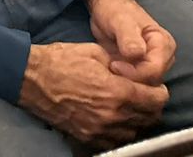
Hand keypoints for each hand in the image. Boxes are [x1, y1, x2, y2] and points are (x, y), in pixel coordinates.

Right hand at [18, 42, 168, 146]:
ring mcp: (100, 129)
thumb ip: (121, 64)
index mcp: (117, 91)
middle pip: (149, 118)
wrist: (32, 78)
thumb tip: (137, 71)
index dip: (159, 91)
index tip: (155, 86)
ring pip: (135, 131)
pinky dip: (121, 130)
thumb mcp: (96, 52)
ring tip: (129, 105)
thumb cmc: (61, 61)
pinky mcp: (88, 137)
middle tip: (144, 94)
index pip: (156, 100)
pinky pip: (116, 140)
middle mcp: (112, 115)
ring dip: (137, 119)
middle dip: (151, 105)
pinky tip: (114, 117)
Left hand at [85, 0, 175, 83]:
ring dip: (126, 83)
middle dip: (130, 80)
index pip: (155, 70)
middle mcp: (163, 57)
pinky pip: (136, 85)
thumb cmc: (116, 10)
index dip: (135, 73)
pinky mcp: (140, 71)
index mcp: (164, 44)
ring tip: (108, 72)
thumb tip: (137, 54)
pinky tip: (110, 76)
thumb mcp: (120, 20)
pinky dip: (123, 83)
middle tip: (109, 70)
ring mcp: (152, 65)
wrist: (107, 8)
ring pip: (144, 86)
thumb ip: (129, 37)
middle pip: (152, 81)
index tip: (114, 66)